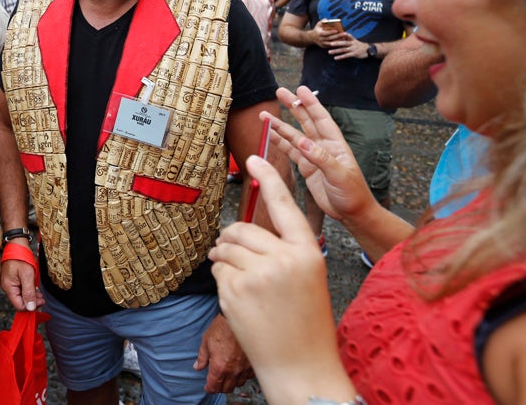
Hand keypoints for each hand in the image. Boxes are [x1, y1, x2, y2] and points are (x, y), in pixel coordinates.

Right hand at [0, 256, 44, 311]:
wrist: (16, 246)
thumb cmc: (20, 257)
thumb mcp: (27, 275)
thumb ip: (29, 292)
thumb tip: (30, 307)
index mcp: (9, 287)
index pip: (19, 305)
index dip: (30, 306)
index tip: (41, 301)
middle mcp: (8, 287)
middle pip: (19, 302)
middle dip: (31, 302)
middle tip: (42, 298)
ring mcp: (10, 284)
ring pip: (20, 297)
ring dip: (30, 297)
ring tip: (39, 294)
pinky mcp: (13, 280)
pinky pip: (20, 290)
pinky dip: (28, 291)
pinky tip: (34, 288)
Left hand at [194, 314, 253, 392]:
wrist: (238, 319)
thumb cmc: (222, 328)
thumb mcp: (206, 341)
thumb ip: (202, 357)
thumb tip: (197, 366)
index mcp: (219, 366)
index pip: (214, 386)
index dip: (209, 388)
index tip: (208, 387)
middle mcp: (232, 370)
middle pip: (226, 388)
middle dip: (220, 387)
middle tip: (216, 382)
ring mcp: (244, 368)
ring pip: (238, 384)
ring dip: (232, 382)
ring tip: (228, 376)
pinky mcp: (253, 363)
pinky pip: (248, 376)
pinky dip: (243, 376)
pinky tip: (239, 370)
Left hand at [209, 155, 353, 401]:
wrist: (301, 366)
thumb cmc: (306, 322)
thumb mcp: (307, 277)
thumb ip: (283, 251)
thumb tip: (245, 230)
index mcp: (306, 252)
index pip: (284, 206)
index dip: (268, 179)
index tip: (253, 159)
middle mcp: (284, 259)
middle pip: (243, 229)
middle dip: (232, 239)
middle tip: (233, 253)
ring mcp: (258, 275)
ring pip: (226, 248)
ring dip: (225, 259)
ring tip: (240, 281)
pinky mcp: (235, 291)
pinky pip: (218, 269)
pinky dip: (222, 278)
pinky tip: (238, 298)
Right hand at [267, 87, 374, 221]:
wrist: (352, 212)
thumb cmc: (353, 193)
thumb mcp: (339, 175)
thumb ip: (321, 158)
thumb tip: (302, 142)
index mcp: (335, 144)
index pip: (321, 119)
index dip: (311, 103)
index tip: (300, 89)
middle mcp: (323, 146)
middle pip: (306, 121)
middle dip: (293, 106)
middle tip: (280, 92)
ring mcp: (313, 156)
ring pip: (294, 136)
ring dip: (280, 125)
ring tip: (264, 115)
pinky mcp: (306, 168)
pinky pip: (290, 152)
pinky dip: (279, 143)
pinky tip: (269, 135)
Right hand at [310, 22, 344, 48]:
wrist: (311, 37)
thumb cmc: (317, 29)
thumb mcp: (318, 24)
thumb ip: (323, 21)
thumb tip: (327, 20)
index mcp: (319, 33)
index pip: (326, 33)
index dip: (331, 32)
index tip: (337, 30)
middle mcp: (321, 39)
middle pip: (330, 38)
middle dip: (338, 36)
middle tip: (345, 34)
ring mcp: (322, 43)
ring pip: (331, 43)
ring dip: (338, 41)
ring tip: (345, 38)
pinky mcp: (324, 46)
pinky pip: (331, 45)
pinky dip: (336, 44)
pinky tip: (342, 41)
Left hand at [327, 33, 368, 59]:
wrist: (368, 50)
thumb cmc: (358, 45)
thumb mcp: (354, 40)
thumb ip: (347, 39)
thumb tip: (338, 36)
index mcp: (352, 39)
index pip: (347, 36)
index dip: (343, 34)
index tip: (336, 33)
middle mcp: (353, 43)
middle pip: (344, 43)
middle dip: (337, 43)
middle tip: (330, 43)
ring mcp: (353, 49)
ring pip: (344, 50)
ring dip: (336, 51)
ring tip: (329, 52)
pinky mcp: (354, 54)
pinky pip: (346, 56)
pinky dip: (340, 57)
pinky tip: (335, 58)